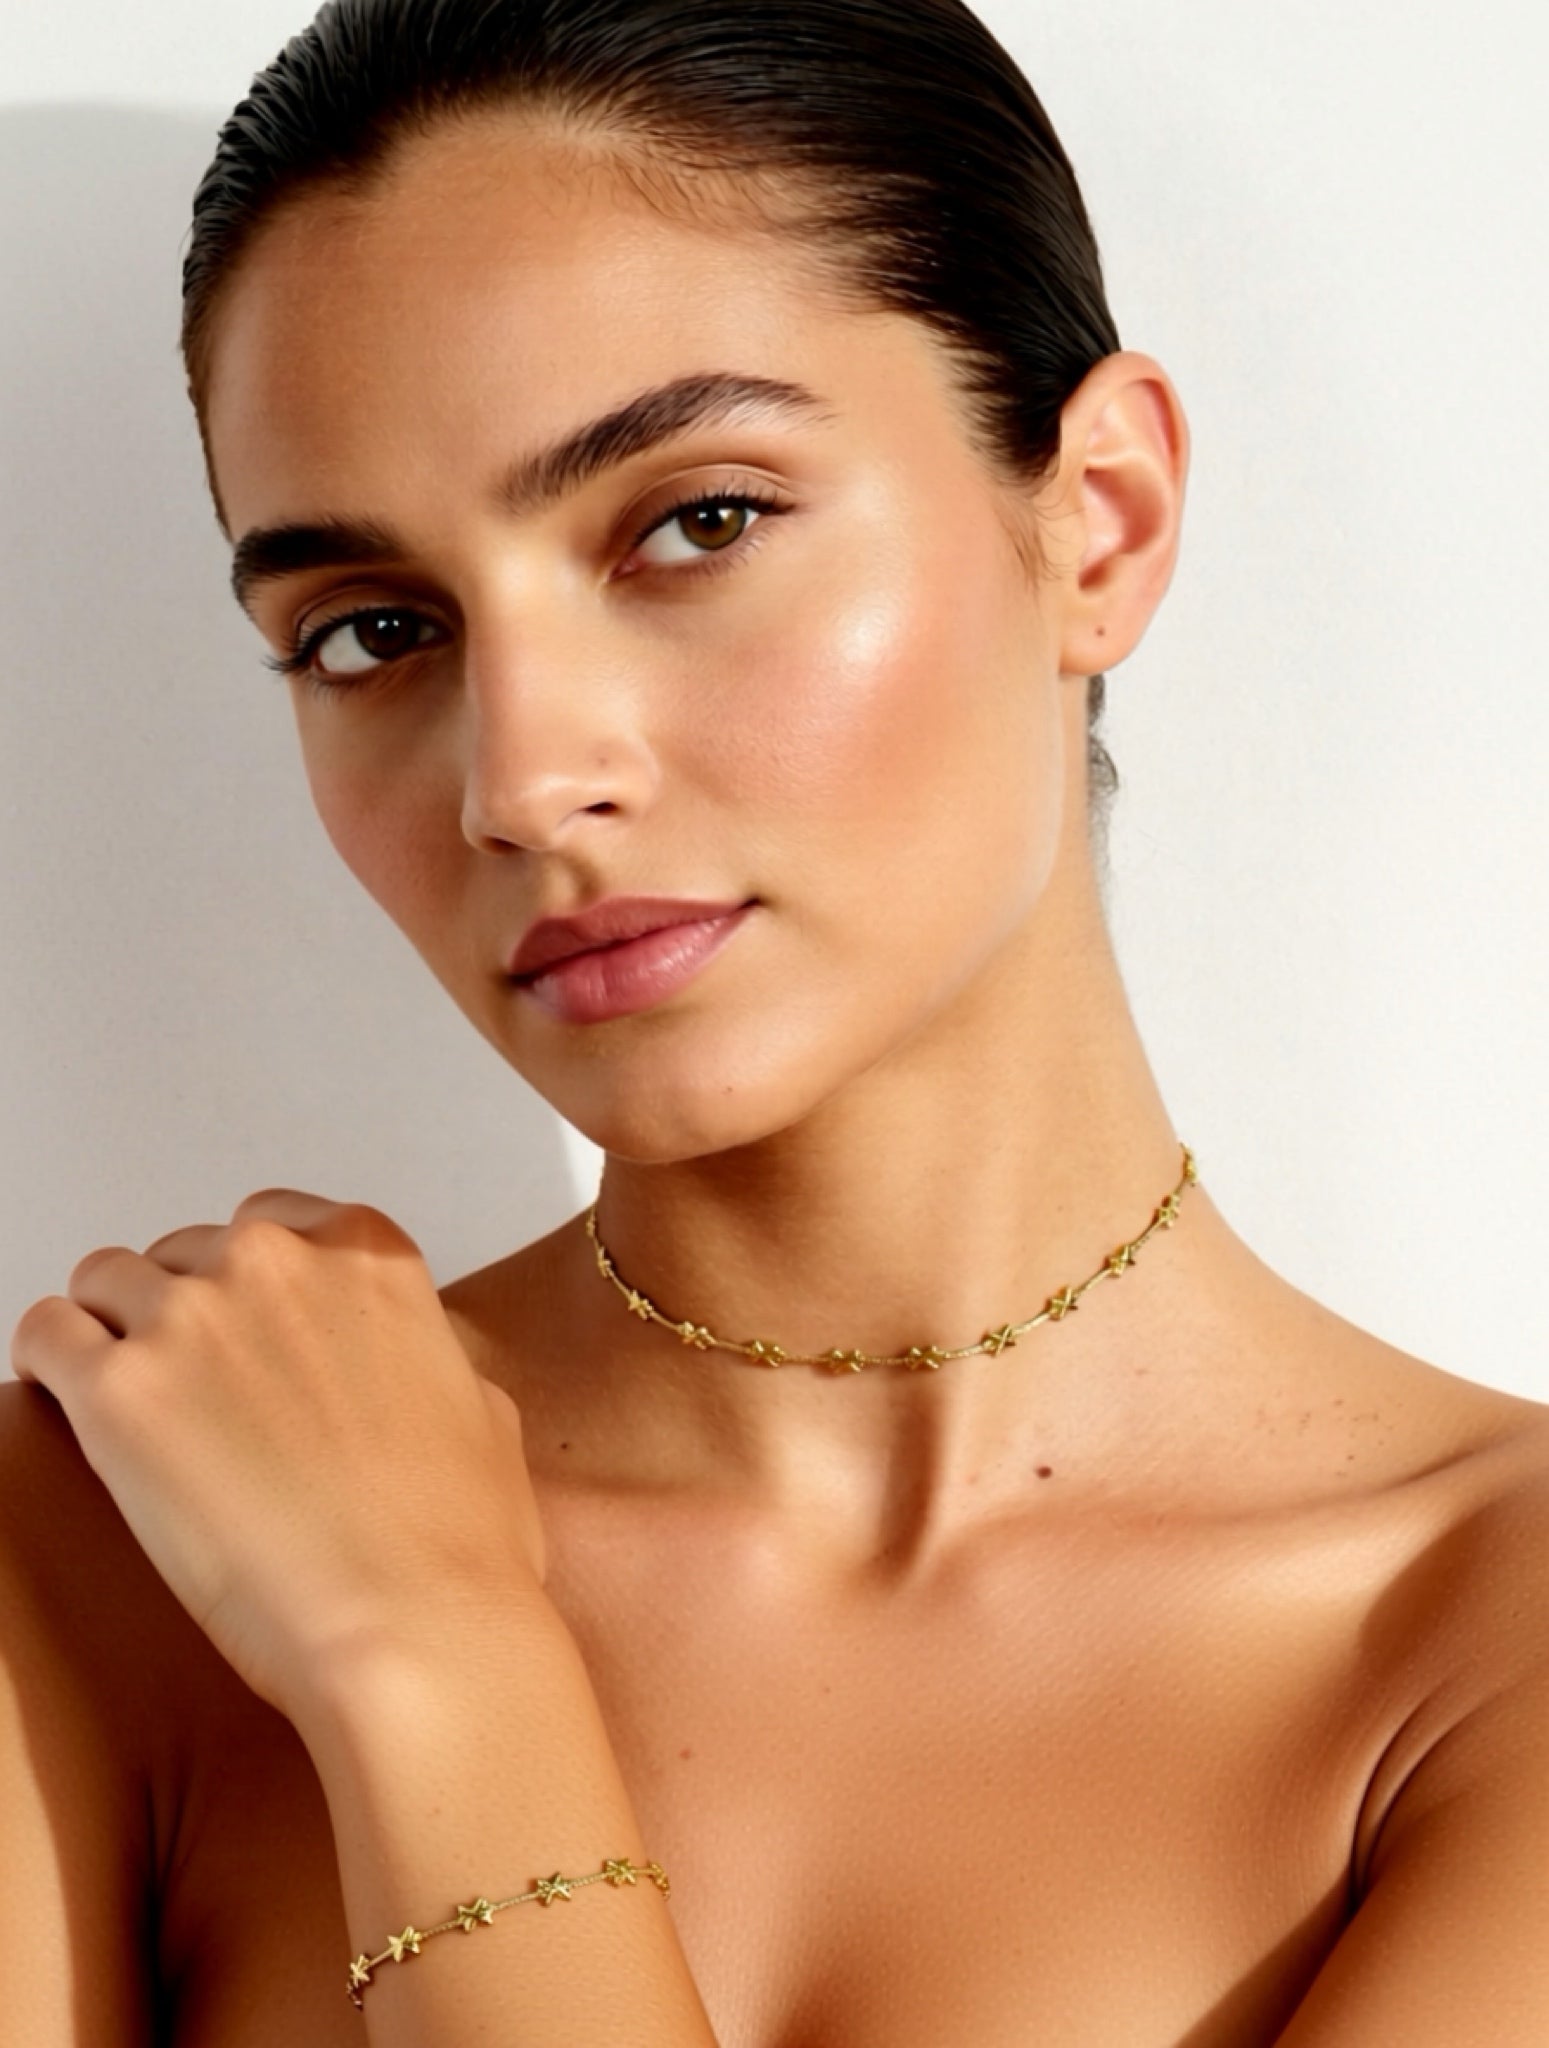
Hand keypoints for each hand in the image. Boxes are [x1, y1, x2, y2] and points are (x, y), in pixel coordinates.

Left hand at [9, 1191, 551, 1733]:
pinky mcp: (118, 1391)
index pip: (271, 1224)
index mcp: (369, 1256)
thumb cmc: (457, 1545)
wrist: (413, 1628)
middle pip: (184, 1254)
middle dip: (184, 1317)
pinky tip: (76, 1416)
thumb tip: (400, 1372)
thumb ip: (424, 1361)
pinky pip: (45, 1334)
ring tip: (132, 1415)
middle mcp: (277, 1264)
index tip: (243, 1338)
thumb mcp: (483, 1413)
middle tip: (196, 1403)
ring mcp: (192, 1317)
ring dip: (113, 1336)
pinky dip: (51, 1365)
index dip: (249, 1288)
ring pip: (104, 1282)